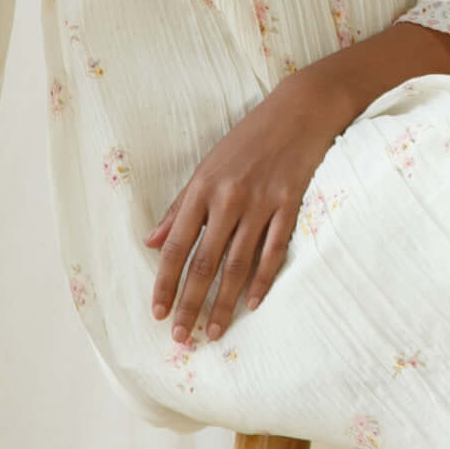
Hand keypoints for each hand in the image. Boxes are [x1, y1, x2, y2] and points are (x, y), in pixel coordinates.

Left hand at [145, 60, 354, 345]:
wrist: (299, 110)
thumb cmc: (248, 139)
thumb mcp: (206, 167)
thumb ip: (179, 208)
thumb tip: (150, 242)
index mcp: (202, 189)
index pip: (176, 246)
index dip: (165, 283)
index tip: (158, 313)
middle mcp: (228, 199)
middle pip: (204, 263)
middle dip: (190, 304)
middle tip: (181, 338)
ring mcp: (261, 204)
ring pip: (238, 264)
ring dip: (223, 302)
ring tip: (213, 331)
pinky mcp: (290, 205)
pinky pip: (274, 251)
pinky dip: (263, 280)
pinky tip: (253, 304)